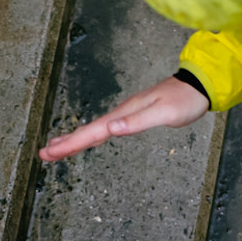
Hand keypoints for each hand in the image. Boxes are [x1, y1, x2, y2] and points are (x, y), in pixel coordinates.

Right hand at [38, 76, 209, 161]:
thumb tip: (111, 128)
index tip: (50, 152)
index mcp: (125, 113)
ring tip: (55, 148)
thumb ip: (137, 121)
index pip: (94, 131)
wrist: (198, 85)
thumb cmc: (184, 101)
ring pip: (95, 130)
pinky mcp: (133, 116)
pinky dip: (92, 136)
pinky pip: (105, 129)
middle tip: (43, 154)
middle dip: (66, 143)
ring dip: (75, 139)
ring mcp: (126, 114)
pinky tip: (88, 139)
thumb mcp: (164, 113)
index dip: (72, 143)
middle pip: (89, 131)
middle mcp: (122, 113)